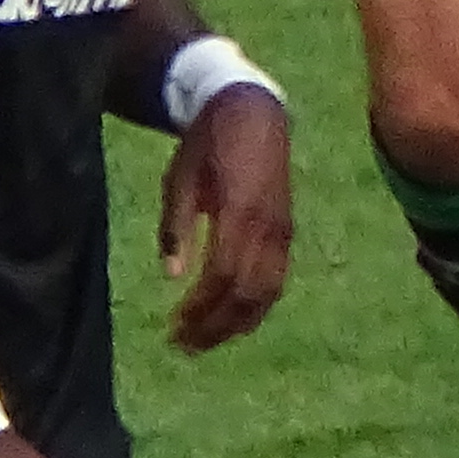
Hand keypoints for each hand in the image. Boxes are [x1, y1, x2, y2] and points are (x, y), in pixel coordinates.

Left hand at [157, 83, 292, 352]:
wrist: (254, 112)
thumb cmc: (208, 143)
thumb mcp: (180, 179)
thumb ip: (177, 227)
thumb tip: (172, 276)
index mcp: (240, 211)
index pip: (222, 275)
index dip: (199, 307)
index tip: (173, 326)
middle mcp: (269, 227)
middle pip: (247, 293)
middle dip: (215, 326)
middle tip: (182, 346)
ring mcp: (283, 231)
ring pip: (267, 293)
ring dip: (235, 323)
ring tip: (202, 342)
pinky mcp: (287, 232)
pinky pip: (276, 280)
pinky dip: (255, 306)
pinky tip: (230, 319)